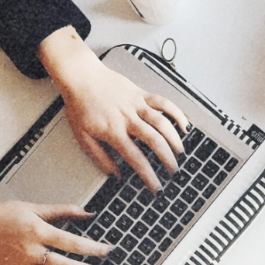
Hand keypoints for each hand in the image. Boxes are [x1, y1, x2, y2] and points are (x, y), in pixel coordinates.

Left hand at [37, 27, 188, 191]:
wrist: (80, 75)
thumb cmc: (79, 105)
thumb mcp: (83, 137)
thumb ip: (100, 158)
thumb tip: (114, 175)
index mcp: (113, 132)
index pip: (137, 159)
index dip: (149, 176)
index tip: (157, 188)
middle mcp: (128, 118)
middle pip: (155, 141)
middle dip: (168, 159)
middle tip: (173, 172)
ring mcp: (136, 104)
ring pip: (162, 122)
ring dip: (175, 139)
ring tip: (180, 153)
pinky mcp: (141, 93)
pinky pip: (163, 102)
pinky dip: (176, 113)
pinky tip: (184, 125)